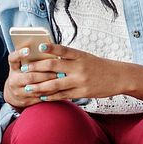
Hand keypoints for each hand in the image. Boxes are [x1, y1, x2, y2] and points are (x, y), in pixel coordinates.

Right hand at [3, 47, 61, 107]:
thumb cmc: (23, 73)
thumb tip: (46, 47)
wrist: (13, 92)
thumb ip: (31, 58)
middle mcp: (13, 80)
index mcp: (13, 68)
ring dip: (49, 83)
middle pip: (29, 76)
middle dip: (45, 74)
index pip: (13, 59)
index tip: (28, 50)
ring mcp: (18, 92)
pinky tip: (59, 88)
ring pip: (36, 88)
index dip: (20, 54)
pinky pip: (39, 97)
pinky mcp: (25, 101)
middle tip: (57, 70)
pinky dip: (50, 92)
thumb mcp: (22, 64)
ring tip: (61, 78)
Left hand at [5, 43, 124, 105]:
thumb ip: (70, 58)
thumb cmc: (100, 66)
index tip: (38, 47)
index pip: (63, 50)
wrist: (118, 77)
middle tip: (23, 69)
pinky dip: (51, 96)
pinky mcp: (82, 92)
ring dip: (39, 86)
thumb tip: (50, 59)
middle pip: (54, 67)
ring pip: (55, 84)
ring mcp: (80, 81)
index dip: (50, 48)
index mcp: (80, 55)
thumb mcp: (86, 57)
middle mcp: (79, 67)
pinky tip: (41, 96)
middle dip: (36, 68)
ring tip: (27, 87)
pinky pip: (63, 95)